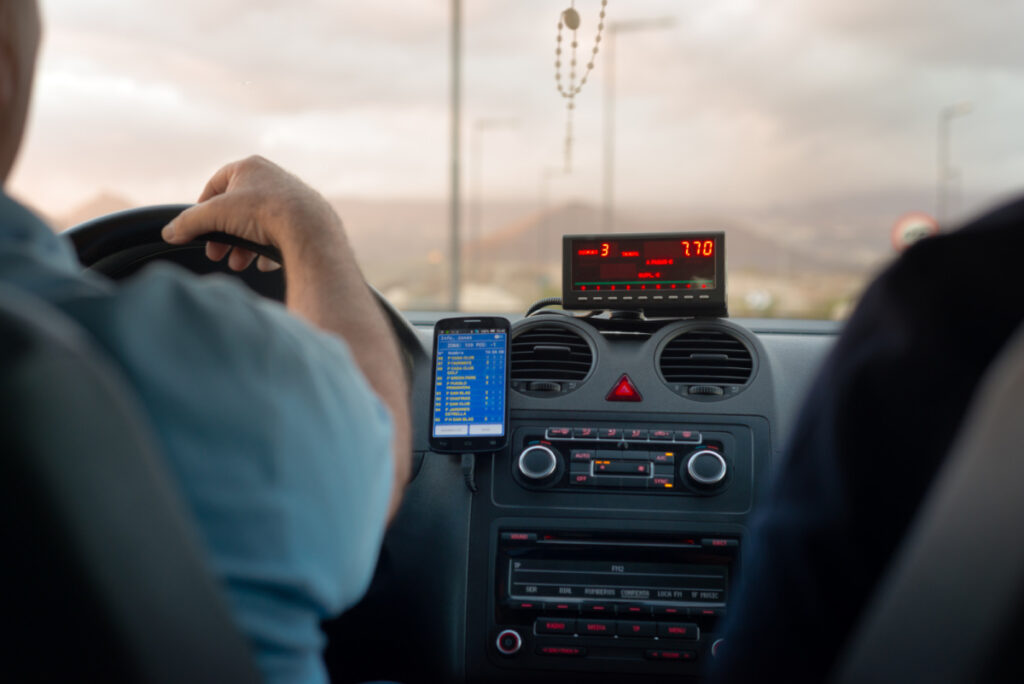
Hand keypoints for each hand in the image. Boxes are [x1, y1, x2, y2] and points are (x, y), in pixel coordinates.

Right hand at [161, 155, 341, 271]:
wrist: (311, 230)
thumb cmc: (264, 213)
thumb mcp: (216, 215)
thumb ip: (188, 223)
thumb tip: (168, 233)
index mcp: (250, 167)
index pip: (216, 186)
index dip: (203, 210)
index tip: (197, 230)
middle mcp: (273, 178)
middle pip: (238, 210)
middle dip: (224, 236)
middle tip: (217, 255)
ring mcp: (292, 198)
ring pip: (259, 225)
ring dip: (244, 247)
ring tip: (239, 264)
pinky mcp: (307, 220)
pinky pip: (281, 235)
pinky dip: (268, 250)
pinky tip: (264, 264)